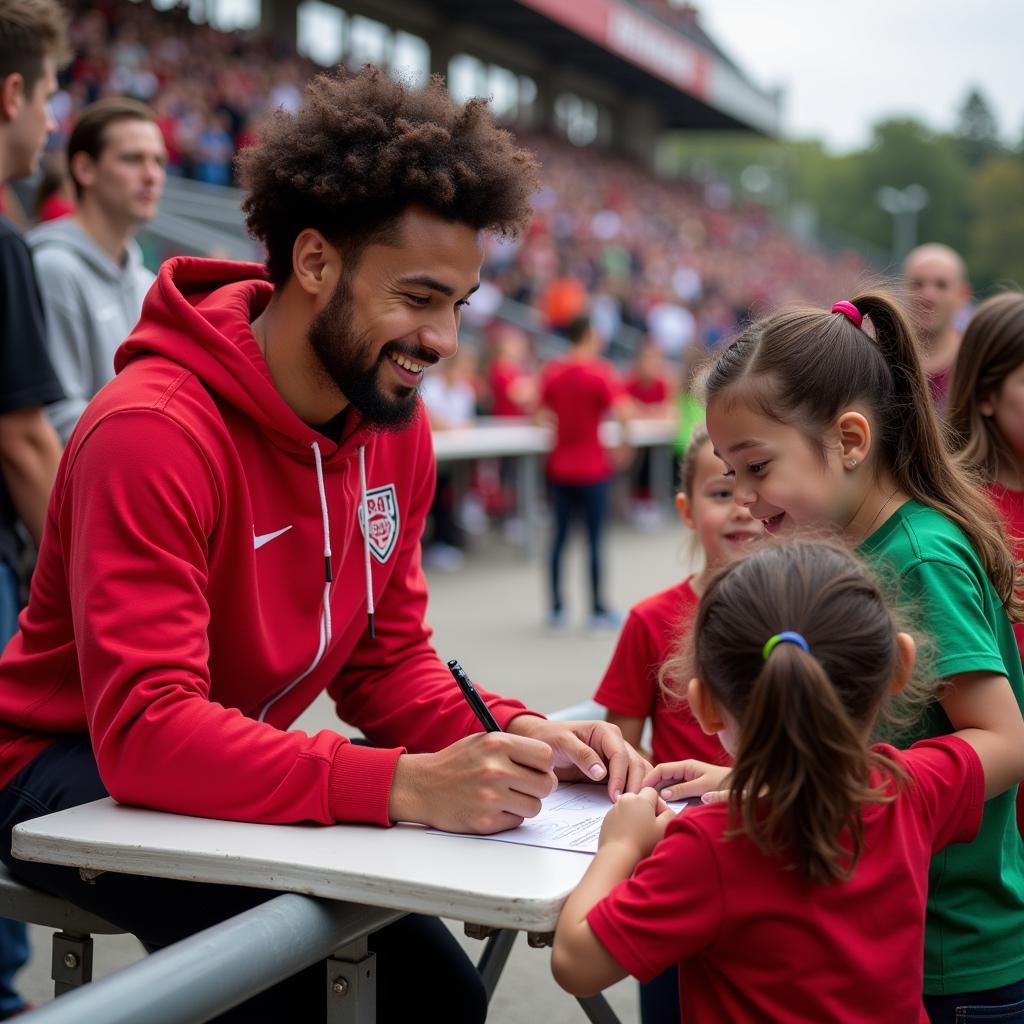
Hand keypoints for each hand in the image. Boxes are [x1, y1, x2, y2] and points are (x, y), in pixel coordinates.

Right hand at [388, 732, 557, 833]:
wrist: (422, 786)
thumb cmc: (456, 763)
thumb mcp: (483, 741)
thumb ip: (514, 747)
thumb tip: (548, 762)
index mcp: (497, 744)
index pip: (546, 756)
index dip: (545, 764)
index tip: (537, 768)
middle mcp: (496, 770)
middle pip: (546, 784)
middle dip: (541, 787)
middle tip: (528, 786)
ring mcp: (491, 798)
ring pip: (535, 806)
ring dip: (526, 804)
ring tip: (508, 796)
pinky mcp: (485, 821)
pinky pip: (516, 821)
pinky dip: (509, 816)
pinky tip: (493, 807)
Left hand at [507, 717, 651, 800]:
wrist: (541, 741)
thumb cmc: (549, 737)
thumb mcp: (561, 742)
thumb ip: (581, 755)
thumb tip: (602, 774)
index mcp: (606, 732)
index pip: (621, 755)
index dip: (620, 777)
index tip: (614, 796)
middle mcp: (616, 743)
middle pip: (636, 764)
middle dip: (635, 785)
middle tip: (628, 806)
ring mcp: (617, 757)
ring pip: (639, 772)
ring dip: (640, 789)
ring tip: (635, 807)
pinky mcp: (614, 770)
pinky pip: (631, 779)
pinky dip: (635, 790)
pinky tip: (633, 804)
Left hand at [599, 787, 673, 859]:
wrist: (618, 856)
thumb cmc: (642, 843)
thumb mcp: (665, 828)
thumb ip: (670, 814)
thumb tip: (667, 811)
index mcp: (640, 799)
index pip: (652, 792)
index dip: (659, 805)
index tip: (660, 819)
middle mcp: (625, 800)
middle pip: (640, 800)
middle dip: (646, 811)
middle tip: (650, 828)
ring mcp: (613, 809)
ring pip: (629, 808)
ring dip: (635, 817)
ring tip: (639, 834)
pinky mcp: (606, 820)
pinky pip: (619, 817)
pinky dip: (624, 824)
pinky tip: (629, 837)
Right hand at [642, 760, 731, 803]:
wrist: (746, 787)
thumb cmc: (726, 784)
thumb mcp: (704, 787)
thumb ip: (684, 790)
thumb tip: (663, 795)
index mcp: (686, 766)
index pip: (661, 769)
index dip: (649, 778)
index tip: (639, 790)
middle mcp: (685, 772)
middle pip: (662, 778)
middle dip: (650, 787)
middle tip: (639, 800)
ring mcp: (688, 781)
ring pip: (668, 787)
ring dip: (658, 795)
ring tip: (647, 806)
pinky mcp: (692, 790)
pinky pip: (676, 794)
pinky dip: (668, 800)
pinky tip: (662, 809)